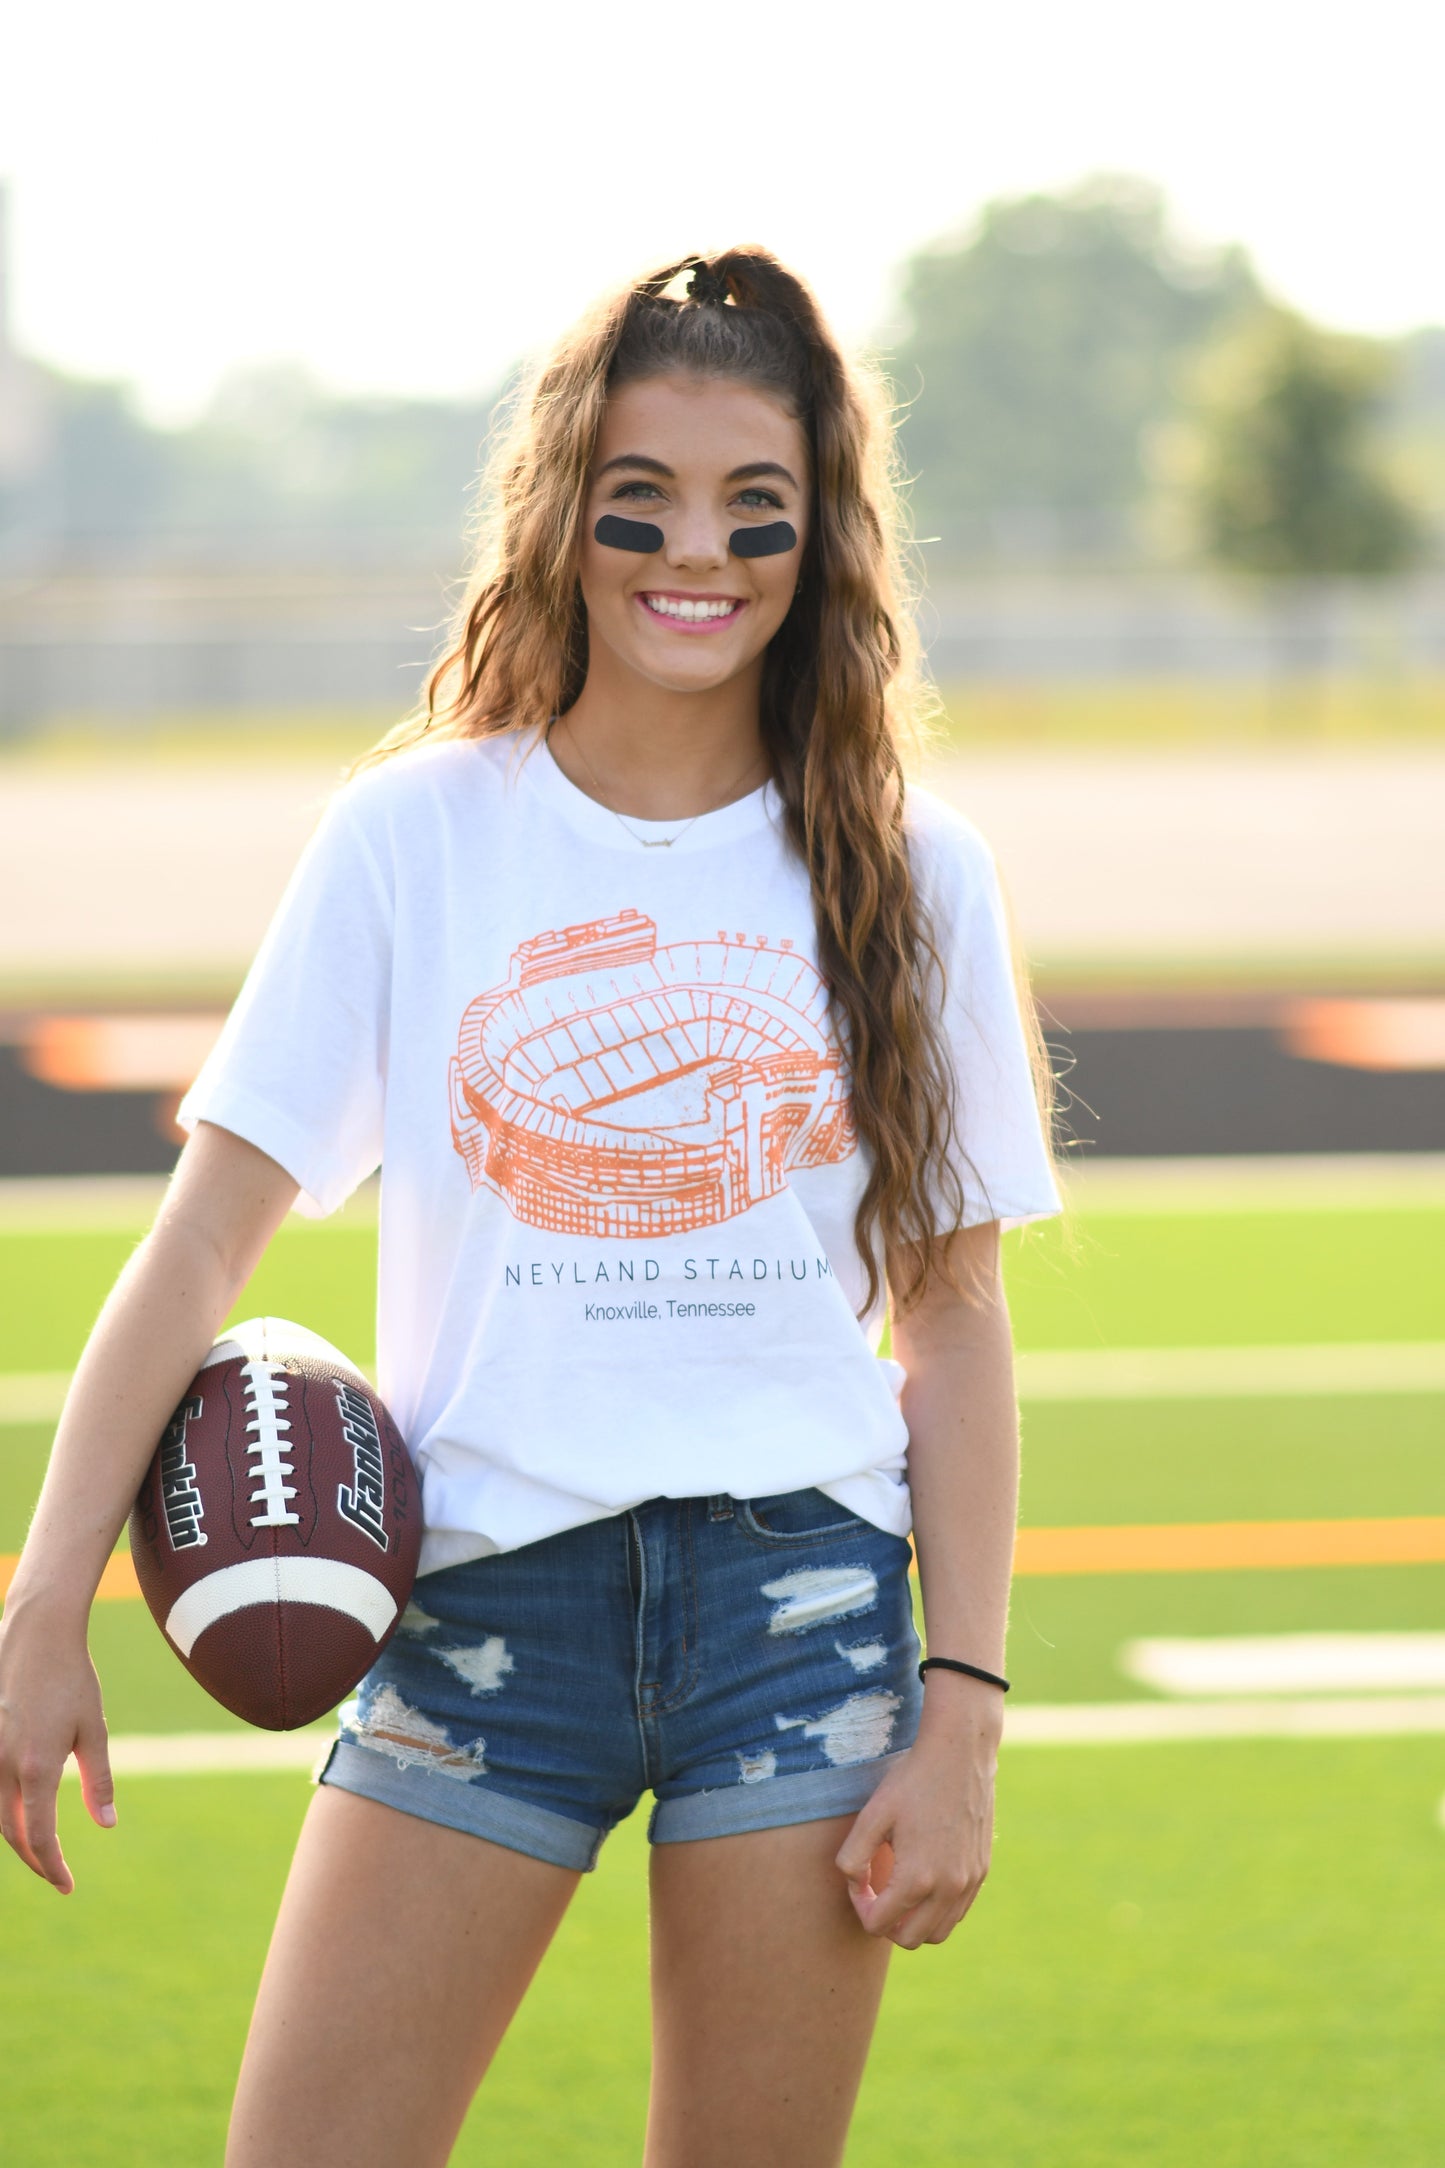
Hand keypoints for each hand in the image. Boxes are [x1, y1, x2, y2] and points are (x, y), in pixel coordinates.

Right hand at [0, 1609, 115, 1894]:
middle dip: (34, 1859)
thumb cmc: (72, 1679)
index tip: (67, 1886)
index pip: (39, 1838)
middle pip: (11, 1833)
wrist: (37, 1635)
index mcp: (36, 1768)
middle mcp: (2, 1766)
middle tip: (56, 1875)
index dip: (52, 1867)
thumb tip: (107, 1826)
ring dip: (15, 1837)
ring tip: (40, 1850)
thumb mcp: (94, 1729)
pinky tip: (19, 1813)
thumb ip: (98, 1781)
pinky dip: (2, 1810)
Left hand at [834, 1704, 999, 1948]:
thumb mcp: (871, 1815)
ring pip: (938, 1932)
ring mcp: (969, 1882)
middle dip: (886, 1924)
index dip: (860, 1907)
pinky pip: (957, 1912)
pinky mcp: (981, 1871)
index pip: (878, 1925)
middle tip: (876, 1892)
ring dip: (914, 1922)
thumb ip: (852, 1859)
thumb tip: (856, 1885)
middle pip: (909, 1939)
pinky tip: (924, 1880)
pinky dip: (938, 1910)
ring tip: (898, 1892)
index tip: (858, 1880)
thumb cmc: (912, 1780)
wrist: (960, 1753)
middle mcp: (948, 1889)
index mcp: (917, 1879)